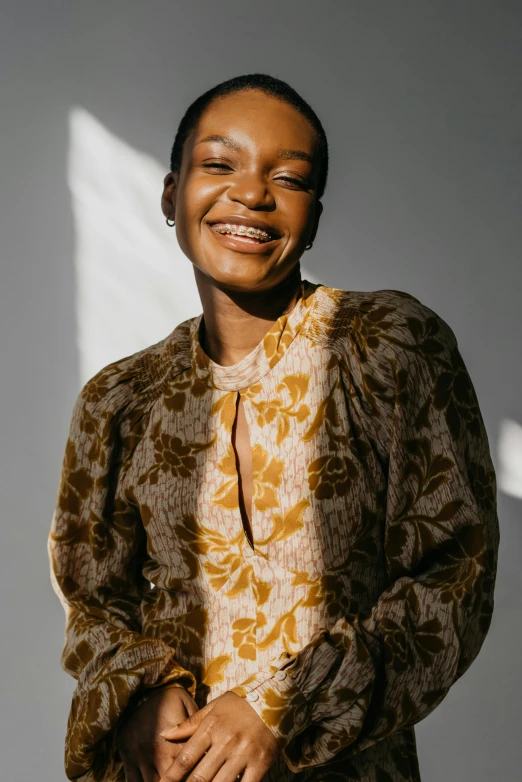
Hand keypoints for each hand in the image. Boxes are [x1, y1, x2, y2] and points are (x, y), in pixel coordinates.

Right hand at [116, 685, 198, 781]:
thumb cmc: (165, 700)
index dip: (194, 772)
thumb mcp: (185, 704)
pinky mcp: (128, 760)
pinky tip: (155, 780)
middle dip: (180, 779)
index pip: (189, 767)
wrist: (135, 694)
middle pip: (171, 778)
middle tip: (187, 776)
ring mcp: (140, 758)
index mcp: (175, 741)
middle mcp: (157, 753)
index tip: (200, 771)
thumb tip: (208, 745)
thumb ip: (197, 725)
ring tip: (172, 779)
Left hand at [158, 690, 279, 781]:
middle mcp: (225, 742)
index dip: (170, 777)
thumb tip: (165, 735)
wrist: (275, 699)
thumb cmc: (239, 705)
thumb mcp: (214, 708)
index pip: (185, 758)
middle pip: (199, 777)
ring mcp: (243, 754)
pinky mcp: (260, 764)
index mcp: (211, 728)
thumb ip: (190, 723)